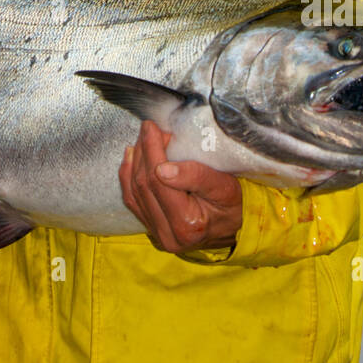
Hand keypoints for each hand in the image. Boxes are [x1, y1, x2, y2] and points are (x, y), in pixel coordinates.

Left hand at [119, 119, 242, 253]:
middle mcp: (168, 234)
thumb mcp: (225, 187)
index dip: (151, 150)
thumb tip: (162, 168)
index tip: (152, 127)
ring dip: (134, 161)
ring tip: (142, 139)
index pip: (158, 181)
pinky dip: (127, 176)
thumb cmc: (233, 205)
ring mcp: (157, 234)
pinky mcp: (152, 229)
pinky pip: (132, 200)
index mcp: (188, 224)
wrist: (235, 230)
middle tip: (149, 129)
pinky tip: (131, 157)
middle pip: (143, 185)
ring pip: (133, 192)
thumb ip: (196, 176)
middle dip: (143, 152)